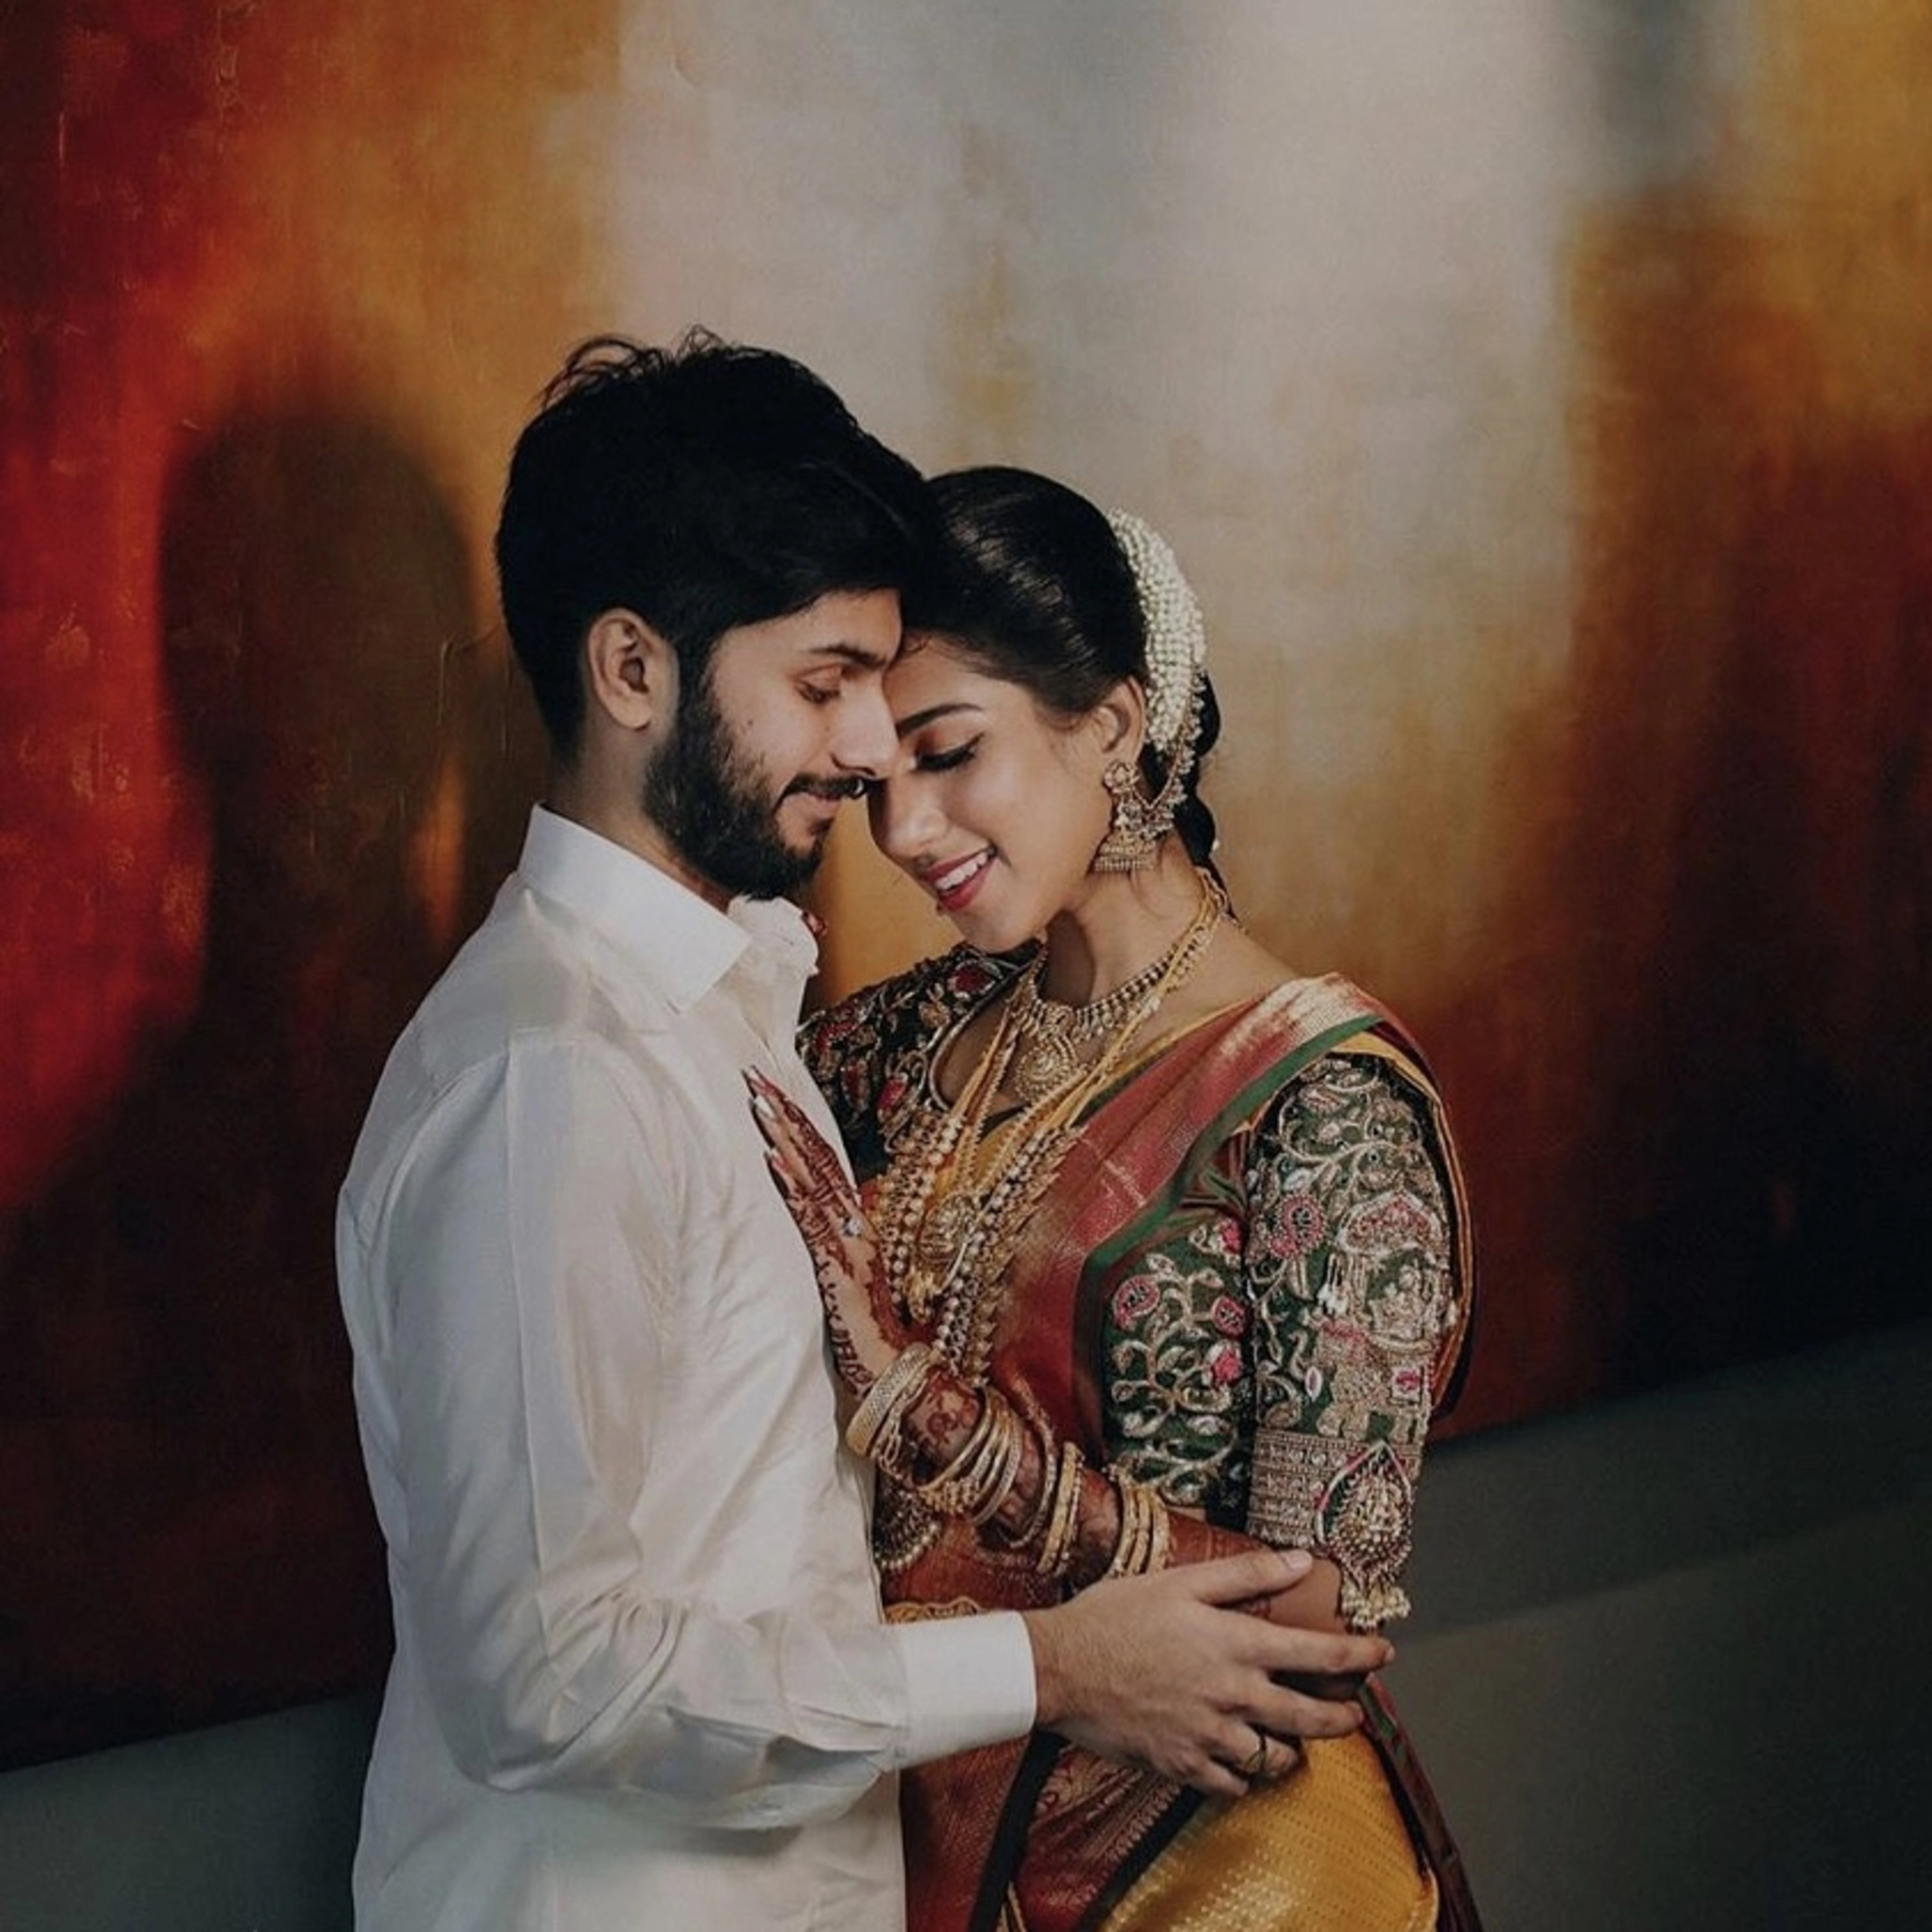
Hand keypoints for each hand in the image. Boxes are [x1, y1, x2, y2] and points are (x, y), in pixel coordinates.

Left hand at [746, 1069, 909, 1391]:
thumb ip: (832, 1238)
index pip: (822, 1158)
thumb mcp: (846, 1272)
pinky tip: (772, 1162)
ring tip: (758, 1103)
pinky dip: (792, 1189)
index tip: (769, 1089)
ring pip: (813, 1179)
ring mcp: (847, 1242)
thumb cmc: (866, 1326)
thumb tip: (810, 1209)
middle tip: (753, 1074)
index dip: (796, 1121)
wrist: (896, 1370)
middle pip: (816, 1155)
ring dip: (784, 1138)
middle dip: (784, 1113)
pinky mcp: (836, 1268)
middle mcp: (854, 1222)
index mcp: (855, 1219)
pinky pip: (810, 1222)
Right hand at [1020, 1549, 1387, 1799]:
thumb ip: (1245, 1574)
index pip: (1318, 1656)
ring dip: (1293, 1751)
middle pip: (1310, 1720)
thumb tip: (1300, 1560)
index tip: (1383, 1653)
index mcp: (1234, 1646)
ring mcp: (1208, 1738)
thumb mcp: (1180, 1581)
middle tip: (1354, 1715)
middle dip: (1343, 1719)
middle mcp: (1232, 1697)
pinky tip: (1242, 1763)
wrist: (1059, 1668)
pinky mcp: (1181, 1767)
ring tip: (1294, 1741)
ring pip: (1275, 1759)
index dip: (1359, 1656)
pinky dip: (1245, 1778)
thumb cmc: (1115, 1616)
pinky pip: (1232, 1786)